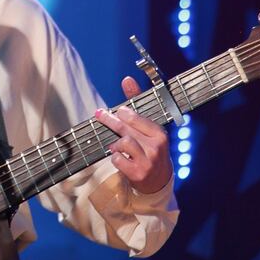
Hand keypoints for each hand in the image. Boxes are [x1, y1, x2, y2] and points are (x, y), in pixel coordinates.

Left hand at [95, 76, 173, 193]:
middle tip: (99, 114)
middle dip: (110, 121)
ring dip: (114, 143)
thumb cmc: (150, 148)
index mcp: (159, 133)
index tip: (115, 111)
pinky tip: (119, 157)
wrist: (158, 180)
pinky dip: (114, 157)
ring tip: (114, 144)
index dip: (122, 113)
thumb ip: (137, 103)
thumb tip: (127, 79)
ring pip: (122, 143)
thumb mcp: (148, 127)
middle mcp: (156, 146)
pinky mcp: (138, 173)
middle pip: (126, 129)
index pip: (137, 118)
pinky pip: (118, 159)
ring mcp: (147, 161)